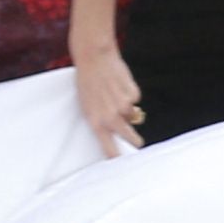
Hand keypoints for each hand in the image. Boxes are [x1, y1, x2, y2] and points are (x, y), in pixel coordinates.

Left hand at [75, 40, 143, 155]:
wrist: (93, 58)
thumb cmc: (86, 82)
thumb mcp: (88, 104)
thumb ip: (101, 119)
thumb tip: (119, 129)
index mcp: (96, 123)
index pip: (110, 149)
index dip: (118, 158)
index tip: (122, 164)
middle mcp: (111, 118)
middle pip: (131, 137)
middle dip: (134, 140)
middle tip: (137, 142)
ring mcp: (124, 106)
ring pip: (133, 115)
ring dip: (129, 109)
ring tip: (115, 95)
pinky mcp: (133, 94)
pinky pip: (135, 99)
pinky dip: (130, 93)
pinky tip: (119, 83)